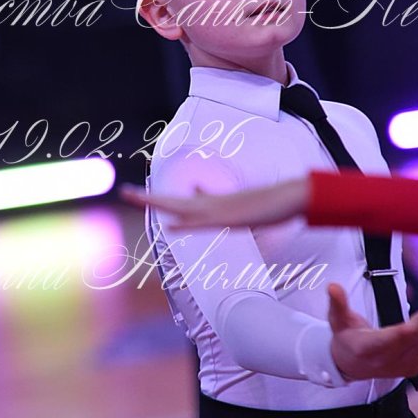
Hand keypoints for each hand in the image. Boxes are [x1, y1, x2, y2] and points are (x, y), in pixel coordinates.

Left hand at [119, 178, 309, 228]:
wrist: (293, 195)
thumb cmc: (269, 203)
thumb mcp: (244, 208)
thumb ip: (229, 206)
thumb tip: (214, 199)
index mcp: (214, 204)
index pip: (180, 201)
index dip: (158, 198)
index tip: (136, 194)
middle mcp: (213, 204)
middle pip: (174, 201)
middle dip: (149, 198)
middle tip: (124, 192)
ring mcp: (221, 210)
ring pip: (183, 208)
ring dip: (159, 204)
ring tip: (137, 198)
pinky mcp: (231, 218)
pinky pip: (205, 223)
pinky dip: (188, 224)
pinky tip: (171, 225)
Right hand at [327, 283, 417, 380]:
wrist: (347, 364)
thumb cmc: (344, 337)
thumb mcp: (337, 319)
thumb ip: (337, 303)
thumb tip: (332, 286)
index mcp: (368, 348)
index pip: (397, 336)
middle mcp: (385, 361)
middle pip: (413, 343)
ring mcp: (397, 368)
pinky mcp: (406, 371)